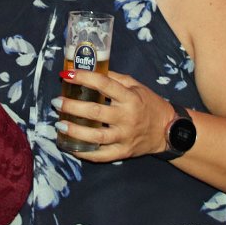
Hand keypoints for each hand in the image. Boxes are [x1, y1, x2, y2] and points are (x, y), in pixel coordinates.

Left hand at [52, 70, 174, 162]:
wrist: (168, 130)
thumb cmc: (149, 104)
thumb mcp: (136, 86)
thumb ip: (115, 78)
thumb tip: (91, 69)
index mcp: (130, 97)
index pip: (104, 85)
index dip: (84, 78)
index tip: (67, 75)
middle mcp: (127, 117)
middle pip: (95, 112)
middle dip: (72, 106)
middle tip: (57, 102)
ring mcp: (125, 136)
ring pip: (96, 136)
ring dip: (75, 131)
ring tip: (60, 124)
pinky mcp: (123, 152)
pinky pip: (101, 155)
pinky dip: (85, 152)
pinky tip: (71, 147)